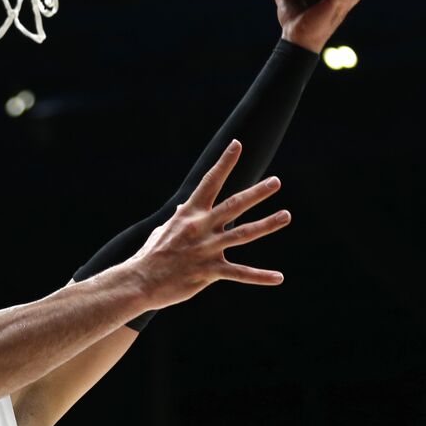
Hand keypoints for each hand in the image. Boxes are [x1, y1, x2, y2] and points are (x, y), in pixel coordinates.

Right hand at [131, 140, 290, 309]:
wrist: (139, 281)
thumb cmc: (150, 256)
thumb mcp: (163, 231)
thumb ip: (179, 219)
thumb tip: (183, 208)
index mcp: (189, 215)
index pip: (209, 182)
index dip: (224, 163)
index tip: (237, 144)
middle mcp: (200, 228)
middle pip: (234, 205)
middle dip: (256, 193)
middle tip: (275, 182)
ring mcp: (206, 249)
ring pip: (243, 234)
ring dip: (267, 224)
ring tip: (285, 215)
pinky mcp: (209, 271)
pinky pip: (239, 273)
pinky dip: (260, 276)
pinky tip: (278, 278)